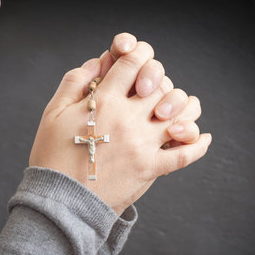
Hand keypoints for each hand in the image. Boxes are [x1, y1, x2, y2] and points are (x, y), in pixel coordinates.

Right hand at [29, 39, 210, 214]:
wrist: (60, 200)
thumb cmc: (52, 156)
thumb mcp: (53, 113)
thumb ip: (74, 82)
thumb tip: (98, 62)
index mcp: (105, 101)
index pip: (134, 62)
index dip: (138, 54)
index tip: (135, 61)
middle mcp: (129, 118)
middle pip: (162, 85)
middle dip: (159, 81)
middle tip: (149, 90)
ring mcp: (142, 144)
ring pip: (179, 115)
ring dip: (182, 108)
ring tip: (176, 110)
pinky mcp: (149, 168)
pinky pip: (184, 155)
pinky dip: (198, 145)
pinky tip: (202, 138)